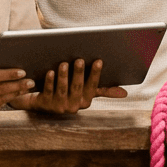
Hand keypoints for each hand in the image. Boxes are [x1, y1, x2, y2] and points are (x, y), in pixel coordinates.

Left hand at [13, 59, 127, 113]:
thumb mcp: (86, 91)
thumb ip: (104, 91)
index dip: (95, 74)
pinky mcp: (45, 104)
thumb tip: (125, 93)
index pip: (92, 87)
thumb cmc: (67, 92)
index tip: (98, 60)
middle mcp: (73, 106)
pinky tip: (50, 72)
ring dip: (63, 76)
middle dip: (79, 73)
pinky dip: (50, 82)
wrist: (41, 102)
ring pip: (62, 90)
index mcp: (85, 101)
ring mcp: (59, 106)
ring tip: (64, 63)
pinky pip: (48, 92)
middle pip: (77, 88)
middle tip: (79, 60)